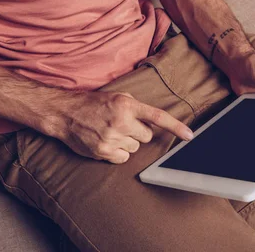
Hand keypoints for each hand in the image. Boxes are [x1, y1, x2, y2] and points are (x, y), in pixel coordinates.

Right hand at [55, 91, 193, 163]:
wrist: (65, 113)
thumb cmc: (92, 104)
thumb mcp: (116, 96)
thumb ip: (135, 107)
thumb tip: (152, 122)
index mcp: (126, 105)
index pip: (157, 117)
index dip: (175, 127)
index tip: (189, 136)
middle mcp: (121, 121)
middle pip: (146, 136)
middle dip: (138, 132)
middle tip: (123, 125)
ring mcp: (111, 138)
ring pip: (135, 148)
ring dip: (127, 142)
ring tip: (110, 132)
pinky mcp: (103, 151)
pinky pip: (123, 158)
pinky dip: (118, 152)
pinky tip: (106, 142)